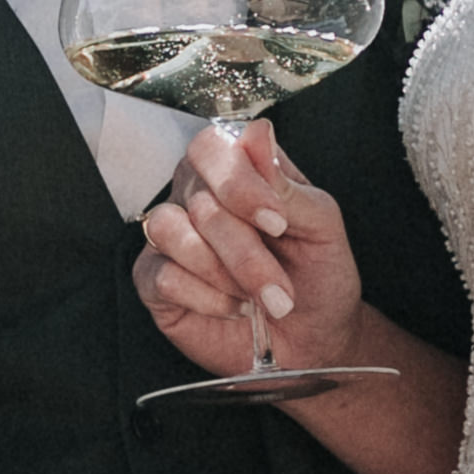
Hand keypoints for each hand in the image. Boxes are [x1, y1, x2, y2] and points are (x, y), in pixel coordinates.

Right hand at [132, 124, 367, 382]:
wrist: (313, 339)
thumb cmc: (319, 275)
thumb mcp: (320, 226)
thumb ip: (286, 185)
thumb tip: (258, 134)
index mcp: (237, 171)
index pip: (212, 146)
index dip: (237, 182)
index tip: (276, 222)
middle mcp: (197, 195)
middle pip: (199, 199)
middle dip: (245, 251)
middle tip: (280, 287)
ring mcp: (171, 237)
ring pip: (171, 232)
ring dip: (225, 274)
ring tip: (262, 300)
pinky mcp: (153, 279)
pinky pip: (162, 275)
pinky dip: (206, 297)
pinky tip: (234, 308)